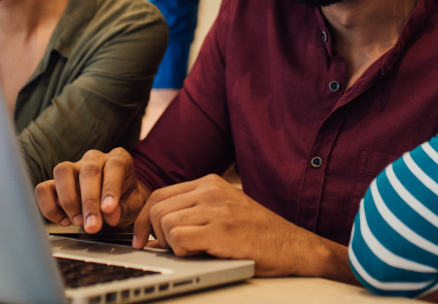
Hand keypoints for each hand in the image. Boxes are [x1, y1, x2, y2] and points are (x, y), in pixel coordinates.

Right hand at [34, 148, 149, 232]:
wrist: (113, 205)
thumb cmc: (125, 202)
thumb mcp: (133, 206)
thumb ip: (124, 208)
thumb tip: (110, 216)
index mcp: (118, 159)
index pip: (114, 166)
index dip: (110, 188)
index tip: (109, 209)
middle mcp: (94, 159)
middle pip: (88, 171)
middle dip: (89, 201)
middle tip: (93, 226)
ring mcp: (73, 167)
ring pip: (62, 171)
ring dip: (69, 200)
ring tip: (78, 222)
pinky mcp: (55, 182)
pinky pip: (43, 188)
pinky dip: (50, 207)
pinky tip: (64, 221)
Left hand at [133, 174, 349, 279]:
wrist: (294, 247)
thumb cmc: (260, 236)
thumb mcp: (225, 211)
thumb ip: (194, 212)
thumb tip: (155, 231)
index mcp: (210, 183)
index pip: (160, 195)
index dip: (144, 220)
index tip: (142, 239)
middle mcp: (211, 191)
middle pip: (156, 208)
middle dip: (153, 234)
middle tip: (167, 250)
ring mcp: (216, 209)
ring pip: (164, 223)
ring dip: (170, 244)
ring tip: (192, 251)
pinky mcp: (221, 230)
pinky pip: (178, 239)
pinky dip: (181, 252)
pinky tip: (200, 255)